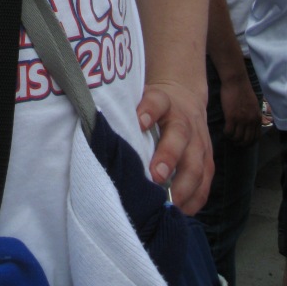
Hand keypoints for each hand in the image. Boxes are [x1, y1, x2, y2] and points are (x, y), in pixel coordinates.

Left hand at [137, 80, 212, 214]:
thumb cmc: (153, 108)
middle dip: (169, 157)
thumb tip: (102, 140)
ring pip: (197, 164)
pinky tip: (181, 211)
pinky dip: (194, 200)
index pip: (157, 102)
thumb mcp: (141, 100)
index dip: (149, 110)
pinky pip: (205, 183)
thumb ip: (127, 116)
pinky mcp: (208, 161)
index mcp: (163, 102)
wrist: (184, 97)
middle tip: (156, 176)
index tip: (139, 122)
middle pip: (180, 135)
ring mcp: (199, 142)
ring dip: (184, 186)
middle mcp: (184, 121)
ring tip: (169, 203)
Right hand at [220, 72, 260, 146]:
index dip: (250, 142)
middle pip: (246, 139)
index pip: (256, 137)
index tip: (244, 142)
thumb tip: (251, 122)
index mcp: (257, 118)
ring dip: (233, 139)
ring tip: (229, 136)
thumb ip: (253, 114)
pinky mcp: (231, 117)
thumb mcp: (254, 104)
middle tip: (235, 142)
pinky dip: (226, 133)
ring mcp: (241, 120)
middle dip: (241, 143)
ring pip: (237, 137)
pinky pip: (229, 131)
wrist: (236, 81)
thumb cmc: (243, 90)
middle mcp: (250, 121)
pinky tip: (224, 130)